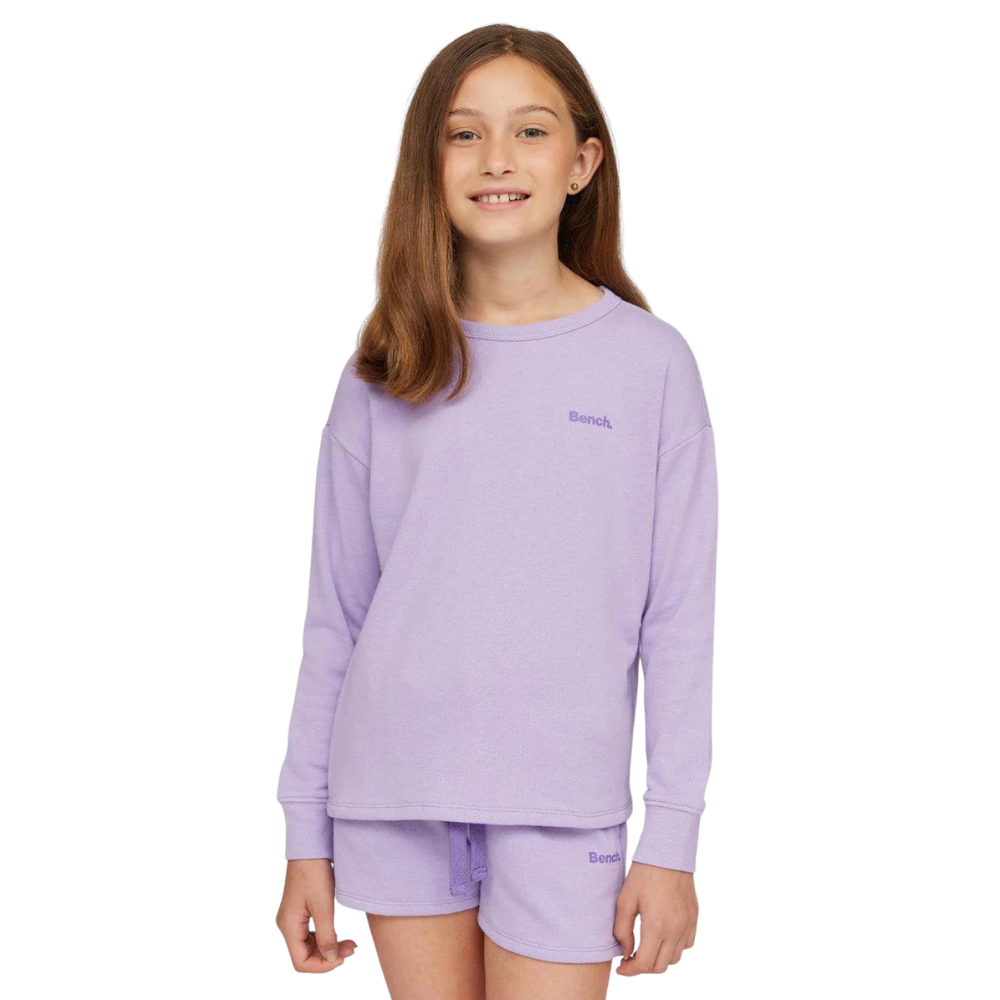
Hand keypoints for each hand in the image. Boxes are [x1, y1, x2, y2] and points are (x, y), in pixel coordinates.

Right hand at [276, 858, 357, 972]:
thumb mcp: (324, 906)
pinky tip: (339, 936)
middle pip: (305, 956)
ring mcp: (292, 918)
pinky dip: (325, 938)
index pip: (301, 962)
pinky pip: (311, 934)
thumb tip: (332, 958)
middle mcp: (287, 925)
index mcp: (289, 926)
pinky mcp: (299, 912)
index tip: (343, 959)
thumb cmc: (314, 873)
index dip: (322, 966)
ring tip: (350, 943)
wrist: (310, 847)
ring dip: (329, 948)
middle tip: (352, 949)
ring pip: (309, 946)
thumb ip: (327, 935)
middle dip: (329, 957)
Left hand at [613, 861, 697, 975]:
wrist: (668, 852)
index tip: (621, 966)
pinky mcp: (694, 917)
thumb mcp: (625, 900)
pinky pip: (686, 944)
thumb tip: (626, 951)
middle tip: (631, 957)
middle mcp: (676, 930)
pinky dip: (674, 948)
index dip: (630, 970)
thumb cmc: (644, 873)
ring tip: (645, 947)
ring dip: (659, 958)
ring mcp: (688, 924)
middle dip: (643, 967)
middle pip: (660, 966)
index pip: (645, 964)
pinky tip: (662, 937)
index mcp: (657, 926)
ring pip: (675, 958)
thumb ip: (622, 930)